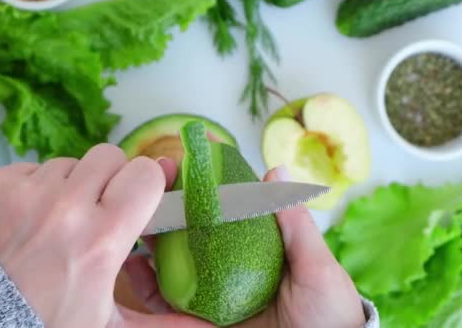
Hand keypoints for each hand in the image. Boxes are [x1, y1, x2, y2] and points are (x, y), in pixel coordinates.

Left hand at [0, 144, 212, 327]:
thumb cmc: (41, 322)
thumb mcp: (107, 327)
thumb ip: (162, 325)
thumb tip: (210, 327)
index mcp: (100, 239)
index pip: (144, 173)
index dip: (147, 182)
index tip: (140, 198)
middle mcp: (65, 208)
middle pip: (109, 156)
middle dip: (110, 178)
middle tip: (97, 211)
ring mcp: (26, 192)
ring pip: (69, 162)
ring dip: (71, 185)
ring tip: (56, 223)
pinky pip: (32, 168)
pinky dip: (35, 187)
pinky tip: (26, 220)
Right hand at [123, 166, 365, 327]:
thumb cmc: (328, 312)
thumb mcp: (316, 265)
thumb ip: (295, 224)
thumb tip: (275, 170)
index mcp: (253, 243)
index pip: (226, 203)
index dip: (207, 177)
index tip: (191, 151)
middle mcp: (226, 260)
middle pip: (191, 224)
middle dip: (169, 197)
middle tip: (155, 174)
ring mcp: (209, 288)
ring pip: (171, 257)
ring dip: (150, 231)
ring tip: (137, 212)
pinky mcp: (195, 317)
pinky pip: (165, 300)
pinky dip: (144, 282)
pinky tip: (134, 264)